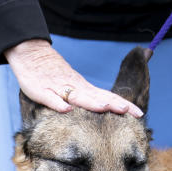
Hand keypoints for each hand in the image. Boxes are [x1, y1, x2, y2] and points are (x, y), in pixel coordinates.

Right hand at [4, 39, 143, 117]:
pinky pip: (50, 99)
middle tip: (128, 111)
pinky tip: (67, 110)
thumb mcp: (75, 86)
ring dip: (90, 102)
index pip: (107, 96)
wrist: (31, 55)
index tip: (139, 114)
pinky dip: (57, 104)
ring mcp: (58, 89)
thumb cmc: (54, 75)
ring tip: (104, 108)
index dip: (123, 105)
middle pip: (96, 97)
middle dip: (112, 104)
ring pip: (76, 96)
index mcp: (84, 89)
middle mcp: (75, 88)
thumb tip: (108, 109)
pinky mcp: (41, 91)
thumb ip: (88, 98)